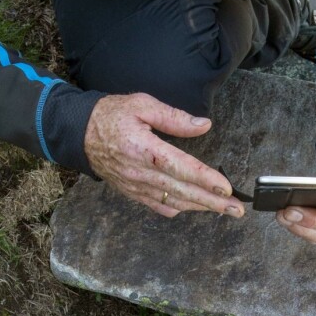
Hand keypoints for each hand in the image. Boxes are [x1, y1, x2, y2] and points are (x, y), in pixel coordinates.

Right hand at [84, 92, 244, 219]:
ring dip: (201, 207)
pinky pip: (158, 206)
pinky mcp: (132, 192)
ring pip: (174, 201)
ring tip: (224, 210)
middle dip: (213, 202)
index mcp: (144, 149)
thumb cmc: (111, 115)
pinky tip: (194, 208)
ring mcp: (136, 186)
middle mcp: (140, 172)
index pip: (181, 167)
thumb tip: (203, 125)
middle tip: (237, 209)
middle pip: (183, 191)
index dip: (206, 179)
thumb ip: (173, 117)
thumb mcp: (142, 104)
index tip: (226, 188)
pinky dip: (178, 208)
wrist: (79, 134)